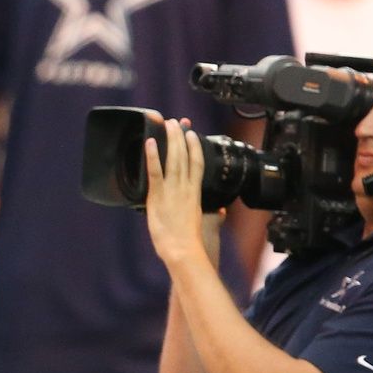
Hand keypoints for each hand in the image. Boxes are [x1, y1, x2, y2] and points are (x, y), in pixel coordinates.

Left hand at [143, 123, 223, 274]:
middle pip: (185, 156)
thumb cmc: (190, 242)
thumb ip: (214, 215)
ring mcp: (172, 190)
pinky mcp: (158, 196)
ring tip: (167, 124)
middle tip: (177, 122)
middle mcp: (185, 188)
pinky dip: (153, 156)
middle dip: (181, 136)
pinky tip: (151, 142)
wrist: (183, 250)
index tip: (192, 133)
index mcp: (196, 193)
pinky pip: (155, 171)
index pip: (198, 163)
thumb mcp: (205, 224)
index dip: (195, 146)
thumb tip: (222, 211)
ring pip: (173, 159)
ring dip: (171, 140)